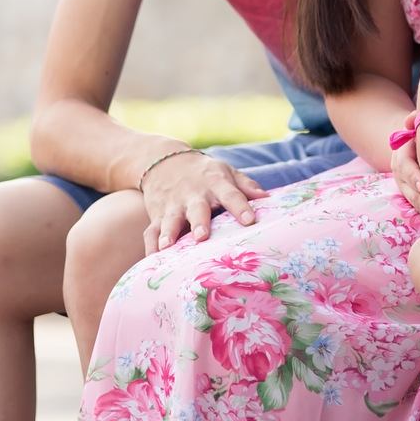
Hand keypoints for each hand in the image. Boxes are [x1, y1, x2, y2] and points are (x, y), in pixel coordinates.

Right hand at [138, 149, 268, 255]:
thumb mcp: (226, 172)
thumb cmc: (204, 172)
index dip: (240, 207)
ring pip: (170, 220)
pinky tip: (152, 260)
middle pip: (197, 209)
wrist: (163, 160)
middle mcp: (193, 195)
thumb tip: (269, 200)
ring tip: (168, 247)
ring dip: (169, 233)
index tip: (250, 220)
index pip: (231, 194)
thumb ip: (247, 186)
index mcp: (215, 183)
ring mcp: (173, 205)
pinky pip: (151, 231)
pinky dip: (150, 245)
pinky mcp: (157, 215)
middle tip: (202, 236)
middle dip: (199, 222)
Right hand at [392, 113, 419, 221]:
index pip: (406, 168)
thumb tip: (410, 121)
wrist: (411, 145)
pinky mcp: (415, 199)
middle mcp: (401, 177)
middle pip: (412, 193)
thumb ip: (414, 119)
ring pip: (417, 205)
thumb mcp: (416, 125)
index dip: (414, 177)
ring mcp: (407, 190)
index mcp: (401, 157)